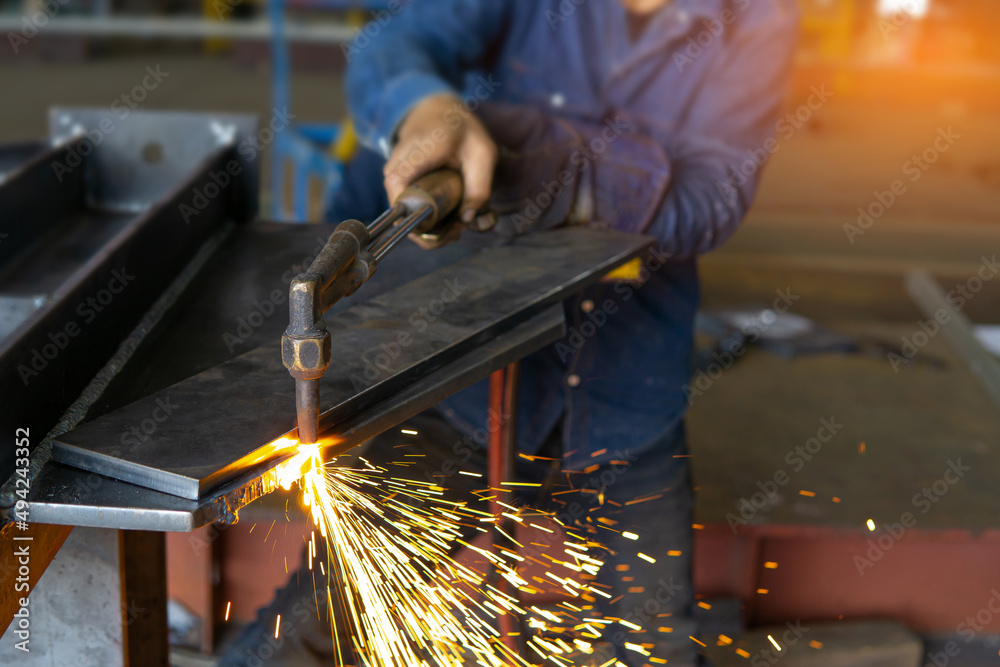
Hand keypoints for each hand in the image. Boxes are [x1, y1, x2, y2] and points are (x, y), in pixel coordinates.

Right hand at [384, 94, 497, 227]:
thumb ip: (480, 185)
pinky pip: (407, 209)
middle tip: (460, 230)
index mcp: (417, 154)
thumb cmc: (461, 129)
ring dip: (431, 229)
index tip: (449, 228)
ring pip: (404, 216)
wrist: (435, 110)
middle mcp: (396, 167)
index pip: (401, 194)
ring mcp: (392, 176)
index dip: (421, 220)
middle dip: (431, 232)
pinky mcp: (396, 184)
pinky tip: (448, 216)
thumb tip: (466, 220)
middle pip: (402, 214)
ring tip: (457, 224)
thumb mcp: (482, 152)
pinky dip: (427, 219)